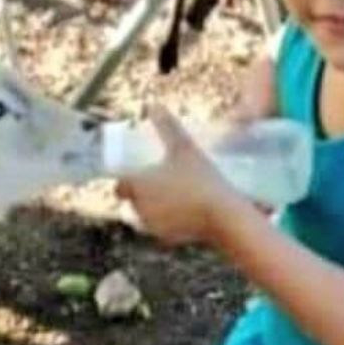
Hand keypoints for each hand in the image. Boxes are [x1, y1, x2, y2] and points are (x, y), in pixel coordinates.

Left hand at [114, 107, 250, 246]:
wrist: (224, 217)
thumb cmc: (201, 181)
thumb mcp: (184, 148)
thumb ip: (167, 126)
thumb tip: (154, 105)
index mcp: (137, 186)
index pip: (120, 185)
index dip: (127, 178)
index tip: (140, 172)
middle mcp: (139, 209)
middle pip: (132, 200)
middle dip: (142, 193)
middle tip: (162, 181)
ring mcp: (153, 226)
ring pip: (146, 216)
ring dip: (155, 207)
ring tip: (175, 196)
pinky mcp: (169, 240)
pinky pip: (163, 228)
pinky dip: (170, 221)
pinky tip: (187, 213)